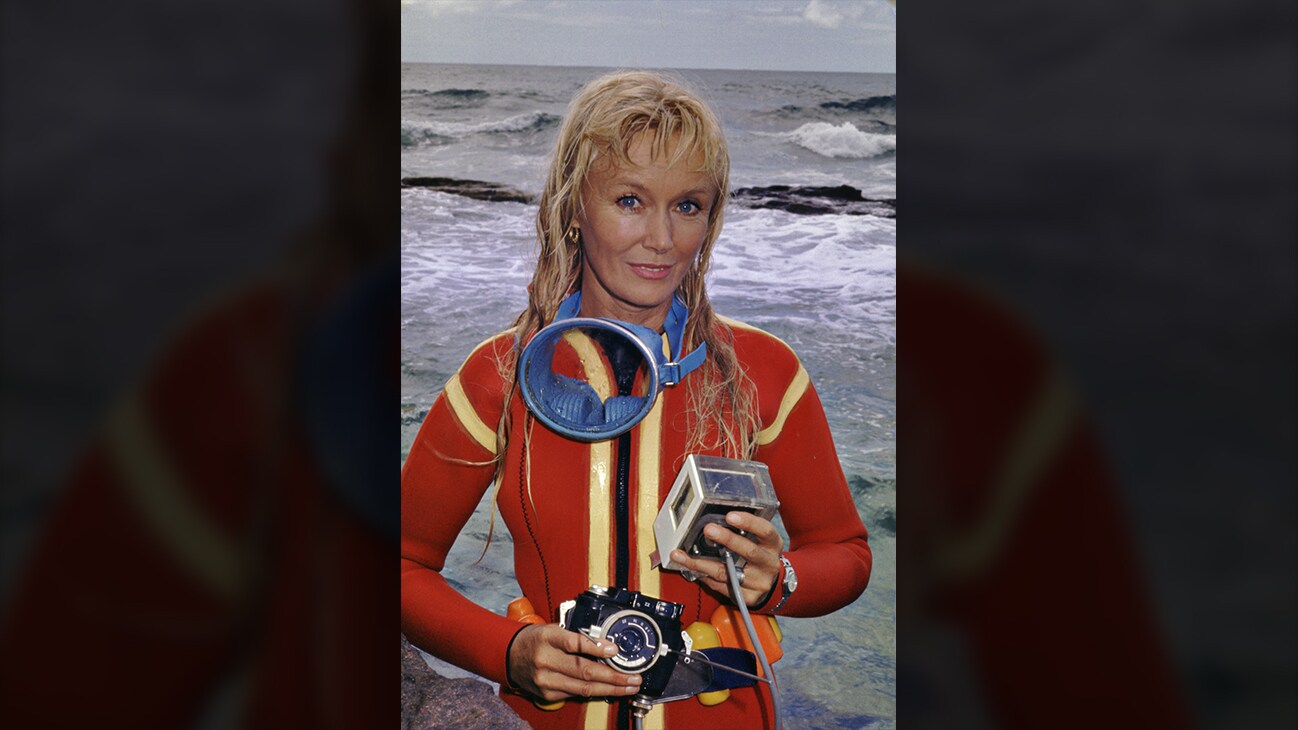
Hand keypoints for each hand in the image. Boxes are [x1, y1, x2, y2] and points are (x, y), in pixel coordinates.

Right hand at [507, 623, 642, 701]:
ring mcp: (546, 680)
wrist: (508, 656)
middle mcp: (545, 660)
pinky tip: (610, 690)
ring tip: (628, 686)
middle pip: (584, 671)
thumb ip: (576, 636)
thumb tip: (606, 644)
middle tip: (633, 678)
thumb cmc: (534, 639)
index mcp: (547, 638)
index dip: (597, 647)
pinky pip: (576, 694)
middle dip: (613, 676)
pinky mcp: (548, 694)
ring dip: (610, 688)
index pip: (575, 643)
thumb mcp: (552, 628)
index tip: (615, 649)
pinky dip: (596, 692)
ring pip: (584, 687)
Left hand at [669, 511, 784, 607]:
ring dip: (701, 563)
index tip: (730, 516)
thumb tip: (715, 518)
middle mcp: (768, 564)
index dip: (749, 522)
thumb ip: (744, 531)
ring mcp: (758, 583)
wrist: (770, 586)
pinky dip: (704, 576)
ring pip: (726, 572)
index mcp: (772, 545)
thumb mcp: (760, 541)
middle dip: (727, 539)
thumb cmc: (759, 557)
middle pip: (748, 551)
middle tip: (709, 529)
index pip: (765, 531)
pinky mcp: (746, 597)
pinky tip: (691, 568)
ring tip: (682, 555)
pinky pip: (720, 586)